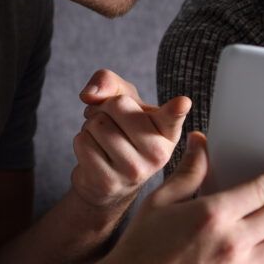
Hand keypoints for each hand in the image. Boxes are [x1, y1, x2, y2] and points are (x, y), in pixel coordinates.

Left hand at [71, 69, 190, 207]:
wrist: (109, 178)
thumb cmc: (121, 130)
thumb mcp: (123, 99)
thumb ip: (110, 82)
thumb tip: (90, 94)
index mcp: (168, 131)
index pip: (172, 117)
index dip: (177, 109)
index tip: (182, 103)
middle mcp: (158, 153)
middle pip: (118, 105)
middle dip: (104, 107)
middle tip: (112, 123)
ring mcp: (134, 170)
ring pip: (97, 124)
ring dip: (90, 125)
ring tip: (104, 139)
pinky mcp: (109, 182)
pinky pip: (82, 142)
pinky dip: (81, 140)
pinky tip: (96, 152)